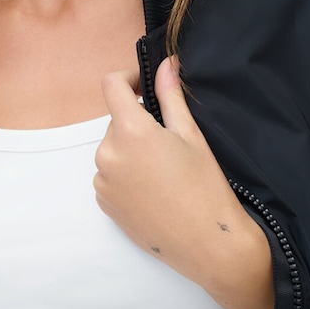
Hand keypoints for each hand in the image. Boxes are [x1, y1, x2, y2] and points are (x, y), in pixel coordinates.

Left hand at [94, 56, 273, 308]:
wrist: (207, 244)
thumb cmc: (205, 187)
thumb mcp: (191, 135)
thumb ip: (171, 96)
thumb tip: (165, 64)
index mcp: (130, 132)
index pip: (111, 86)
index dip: (127, 79)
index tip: (143, 87)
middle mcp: (107, 154)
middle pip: (116, 122)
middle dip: (138, 123)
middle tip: (171, 142)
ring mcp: (102, 182)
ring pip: (113, 150)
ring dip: (131, 150)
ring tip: (165, 171)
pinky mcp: (104, 204)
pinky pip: (110, 176)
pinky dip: (126, 175)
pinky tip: (155, 190)